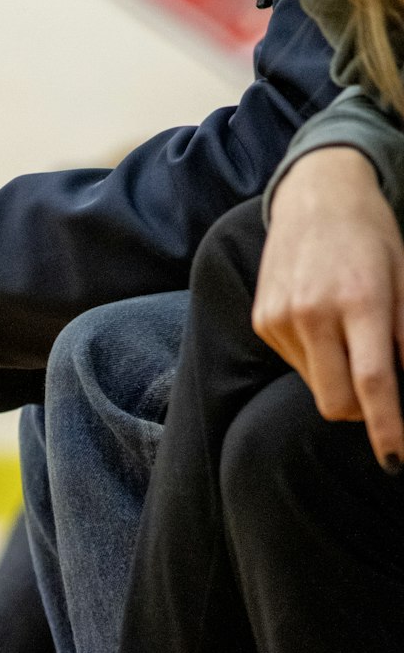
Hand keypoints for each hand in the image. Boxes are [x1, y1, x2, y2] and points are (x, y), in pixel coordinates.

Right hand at [253, 147, 403, 469]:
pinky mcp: (263, 321)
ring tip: (347, 332)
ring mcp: (281, 319)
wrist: (315, 194)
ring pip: (317, 386)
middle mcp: (313, 313)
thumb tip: (401, 387)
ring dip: (339, 378)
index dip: (386, 426)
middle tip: (380, 392)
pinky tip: (322, 321)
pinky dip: (317, 358)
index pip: (373, 382)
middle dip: (362, 411)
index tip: (395, 458)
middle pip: (337, 402)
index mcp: (359, 300)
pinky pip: (298, 364)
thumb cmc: (371, 235)